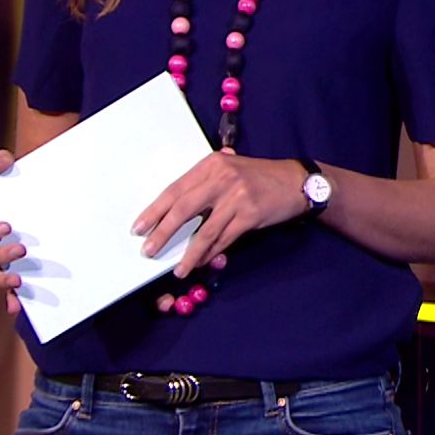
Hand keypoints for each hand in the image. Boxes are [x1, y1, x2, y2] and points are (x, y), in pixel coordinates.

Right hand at [0, 148, 25, 315]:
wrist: (40, 200)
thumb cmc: (21, 187)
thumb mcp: (17, 174)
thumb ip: (6, 164)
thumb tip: (0, 160)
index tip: (6, 226)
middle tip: (22, 249)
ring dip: (2, 280)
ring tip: (19, 279)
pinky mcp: (13, 273)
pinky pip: (8, 292)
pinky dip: (10, 300)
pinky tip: (18, 304)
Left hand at [133, 148, 301, 282]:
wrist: (296, 182)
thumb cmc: (260, 177)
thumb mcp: (231, 169)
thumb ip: (206, 183)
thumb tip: (174, 209)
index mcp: (212, 164)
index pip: (175, 189)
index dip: (155, 210)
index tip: (139, 227)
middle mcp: (223, 178)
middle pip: (184, 209)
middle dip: (162, 232)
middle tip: (148, 250)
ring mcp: (237, 197)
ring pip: (205, 231)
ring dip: (189, 253)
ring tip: (178, 269)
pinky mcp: (251, 215)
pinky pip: (225, 239)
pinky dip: (211, 253)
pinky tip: (202, 262)